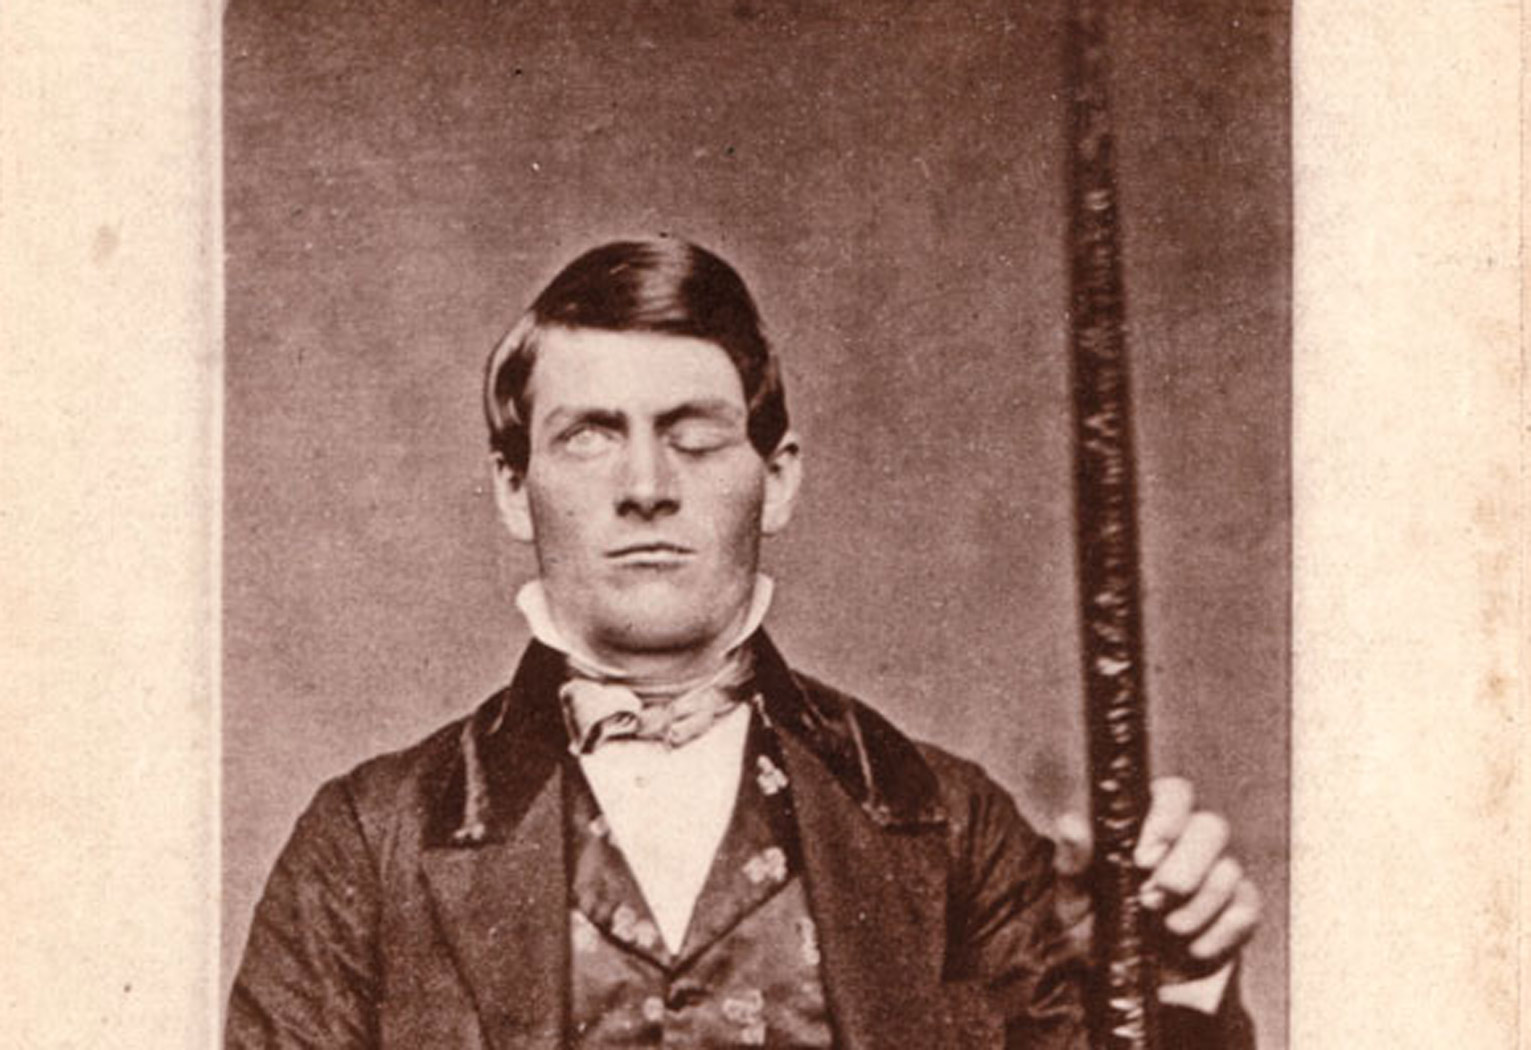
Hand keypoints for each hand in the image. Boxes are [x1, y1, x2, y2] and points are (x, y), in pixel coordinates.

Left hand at [1054, 777, 1261, 985]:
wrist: (1124, 975)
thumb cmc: (1098, 920)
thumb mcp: (1074, 894)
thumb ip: (1074, 859)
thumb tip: (1072, 824)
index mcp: (1152, 823)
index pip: (1175, 794)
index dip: (1167, 819)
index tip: (1143, 858)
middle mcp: (1191, 841)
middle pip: (1212, 826)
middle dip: (1185, 866)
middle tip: (1152, 898)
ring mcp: (1219, 874)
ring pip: (1230, 870)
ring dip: (1198, 904)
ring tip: (1167, 927)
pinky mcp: (1238, 910)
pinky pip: (1246, 910)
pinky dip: (1219, 932)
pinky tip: (1193, 947)